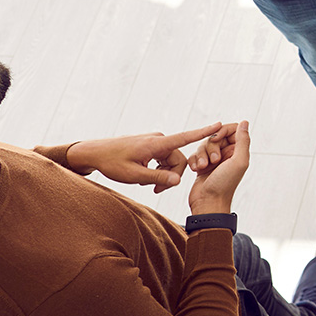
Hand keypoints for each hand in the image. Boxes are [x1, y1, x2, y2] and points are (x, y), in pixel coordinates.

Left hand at [66, 122, 222, 193]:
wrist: (95, 152)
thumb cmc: (113, 163)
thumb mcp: (135, 175)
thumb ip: (158, 177)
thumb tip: (179, 180)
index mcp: (157, 144)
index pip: (186, 137)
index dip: (204, 132)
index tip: (220, 125)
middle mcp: (159, 140)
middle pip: (178, 159)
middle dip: (172, 175)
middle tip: (156, 190)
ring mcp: (155, 142)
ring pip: (170, 160)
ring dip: (163, 174)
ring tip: (147, 184)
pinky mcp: (150, 145)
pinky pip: (163, 158)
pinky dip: (157, 169)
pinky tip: (144, 177)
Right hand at [188, 121, 250, 214]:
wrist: (208, 204)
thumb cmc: (224, 185)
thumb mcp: (238, 162)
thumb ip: (243, 141)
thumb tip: (245, 122)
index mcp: (238, 152)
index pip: (231, 129)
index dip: (222, 131)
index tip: (217, 139)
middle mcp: (227, 154)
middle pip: (215, 136)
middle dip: (210, 146)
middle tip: (213, 161)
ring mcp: (214, 160)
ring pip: (203, 144)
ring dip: (201, 155)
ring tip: (203, 168)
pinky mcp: (202, 166)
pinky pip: (195, 154)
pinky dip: (194, 160)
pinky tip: (195, 170)